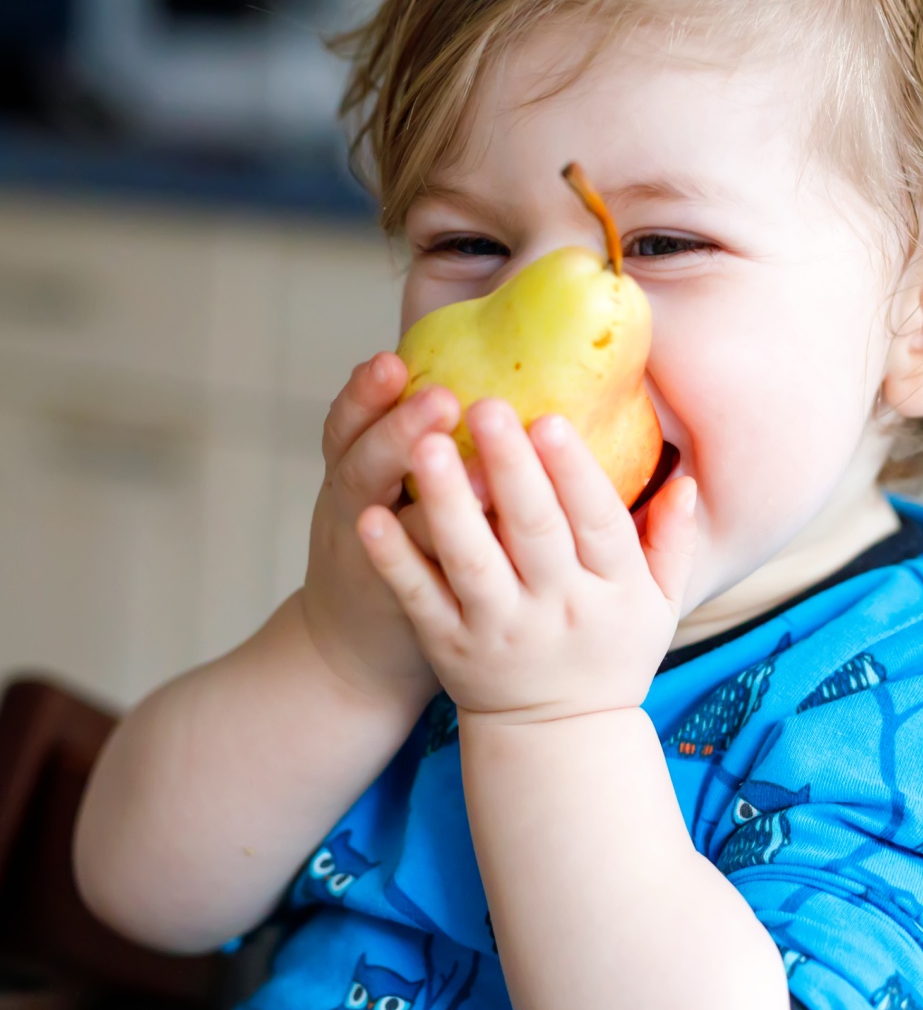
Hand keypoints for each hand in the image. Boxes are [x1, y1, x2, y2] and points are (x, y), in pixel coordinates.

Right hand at [300, 352, 462, 706]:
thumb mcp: (379, 484)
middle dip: (396, 429)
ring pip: (388, 524)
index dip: (364, 392)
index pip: (346, 423)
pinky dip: (447, 559)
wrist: (353, 650)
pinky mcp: (405, 605)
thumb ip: (413, 433)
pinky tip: (490, 538)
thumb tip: (476, 364)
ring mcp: (371, 562)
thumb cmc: (386, 544)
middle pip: (360, 464)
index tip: (393, 359)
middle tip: (441, 399)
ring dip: (429, 498)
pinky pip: (422, 580)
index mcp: (350, 470)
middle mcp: (352, 509)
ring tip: (475, 470)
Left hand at [355, 397, 697, 723]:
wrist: (558, 741)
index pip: (599, 523)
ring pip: (473, 560)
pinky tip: (372, 518)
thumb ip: (672, 541)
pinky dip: (396, 560)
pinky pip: (421, 599)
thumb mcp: (659, 606)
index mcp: (614, 590)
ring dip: (449, 502)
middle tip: (485, 406)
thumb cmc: (609, 653)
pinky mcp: (450, 647)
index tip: (550, 418)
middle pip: (535, 531)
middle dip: (511, 468)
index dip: (576, 472)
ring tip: (423, 445)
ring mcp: (500, 630)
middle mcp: (558, 608)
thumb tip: (686, 479)